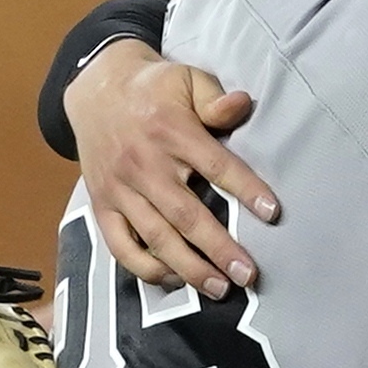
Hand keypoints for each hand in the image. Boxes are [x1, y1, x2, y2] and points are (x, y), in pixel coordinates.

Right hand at [67, 46, 273, 290]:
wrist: (94, 89)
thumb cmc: (153, 88)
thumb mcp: (186, 79)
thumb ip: (214, 98)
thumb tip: (242, 104)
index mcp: (170, 130)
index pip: (215, 165)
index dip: (246, 189)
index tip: (272, 213)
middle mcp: (143, 164)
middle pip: (186, 214)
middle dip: (219, 248)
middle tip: (248, 274)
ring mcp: (120, 189)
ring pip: (156, 237)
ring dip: (189, 268)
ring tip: (219, 288)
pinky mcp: (102, 205)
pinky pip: (120, 246)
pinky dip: (146, 268)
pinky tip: (174, 279)